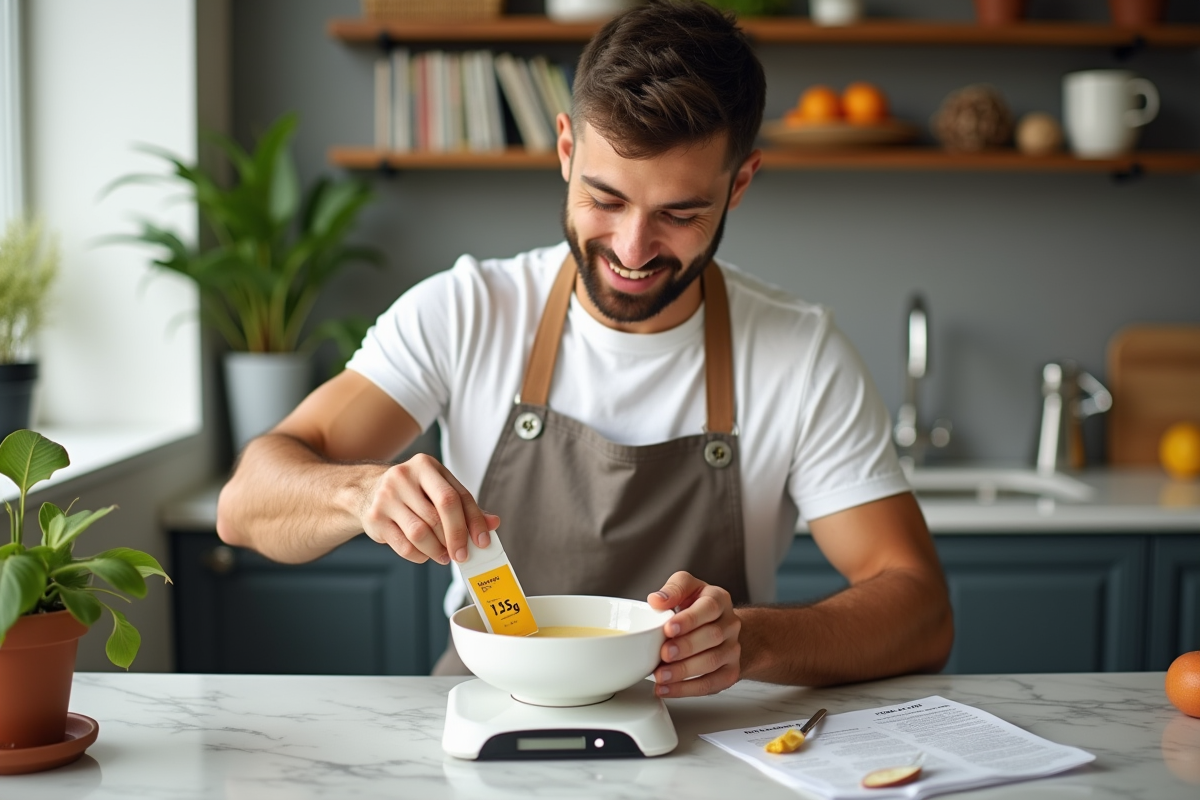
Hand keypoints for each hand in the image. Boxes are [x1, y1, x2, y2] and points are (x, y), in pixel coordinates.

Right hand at [361, 453, 499, 564]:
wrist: (367, 491)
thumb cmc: (413, 492)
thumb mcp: (439, 489)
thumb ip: (465, 506)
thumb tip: (493, 523)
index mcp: (426, 466)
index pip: (456, 497)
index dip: (472, 522)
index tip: (482, 542)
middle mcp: (404, 477)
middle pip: (438, 515)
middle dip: (455, 539)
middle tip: (462, 555)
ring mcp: (386, 497)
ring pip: (421, 533)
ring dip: (437, 550)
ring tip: (444, 554)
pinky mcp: (375, 518)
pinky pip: (404, 545)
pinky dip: (420, 555)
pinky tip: (425, 554)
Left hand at [647, 571, 740, 697]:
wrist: (717, 627)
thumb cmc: (695, 606)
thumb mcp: (685, 587)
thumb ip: (672, 590)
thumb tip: (656, 600)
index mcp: (719, 599)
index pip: (709, 607)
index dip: (689, 619)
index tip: (668, 628)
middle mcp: (730, 624)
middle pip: (713, 636)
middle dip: (686, 647)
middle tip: (664, 654)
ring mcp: (732, 649)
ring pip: (713, 662)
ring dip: (684, 671)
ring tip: (660, 675)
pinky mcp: (729, 672)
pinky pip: (711, 684)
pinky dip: (687, 690)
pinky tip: (667, 689)